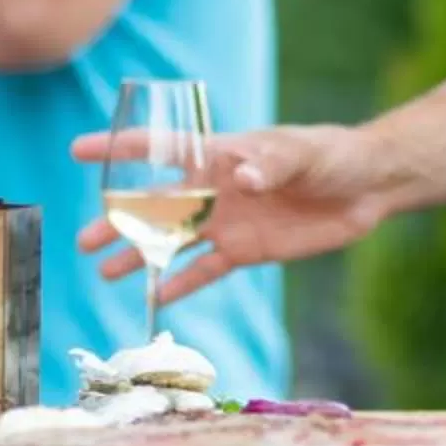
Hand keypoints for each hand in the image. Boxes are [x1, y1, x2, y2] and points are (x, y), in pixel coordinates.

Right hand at [70, 123, 408, 308]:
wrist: (366, 187)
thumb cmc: (331, 155)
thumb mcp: (303, 155)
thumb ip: (273, 165)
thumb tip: (245, 178)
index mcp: (220, 154)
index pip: (162, 148)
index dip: (121, 148)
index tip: (80, 151)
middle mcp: (214, 188)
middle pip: (156, 205)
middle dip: (119, 220)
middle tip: (84, 240)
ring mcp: (227, 221)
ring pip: (172, 241)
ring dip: (141, 256)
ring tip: (105, 271)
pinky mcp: (246, 250)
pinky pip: (206, 270)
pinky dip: (182, 283)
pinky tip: (156, 297)